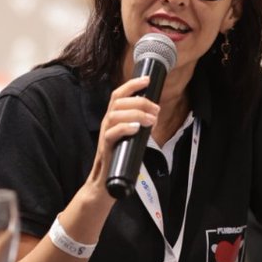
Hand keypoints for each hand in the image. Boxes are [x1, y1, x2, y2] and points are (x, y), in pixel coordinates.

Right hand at [84, 75, 158, 191]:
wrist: (105, 182)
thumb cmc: (120, 158)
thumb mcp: (131, 136)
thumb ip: (138, 124)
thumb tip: (154, 114)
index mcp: (113, 118)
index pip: (118, 95)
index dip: (132, 85)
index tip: (147, 80)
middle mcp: (107, 123)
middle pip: (119, 102)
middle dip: (140, 101)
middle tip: (156, 109)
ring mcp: (105, 134)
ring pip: (115, 114)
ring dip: (136, 113)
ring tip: (151, 120)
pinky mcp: (105, 147)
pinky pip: (111, 133)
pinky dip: (125, 127)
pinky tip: (136, 128)